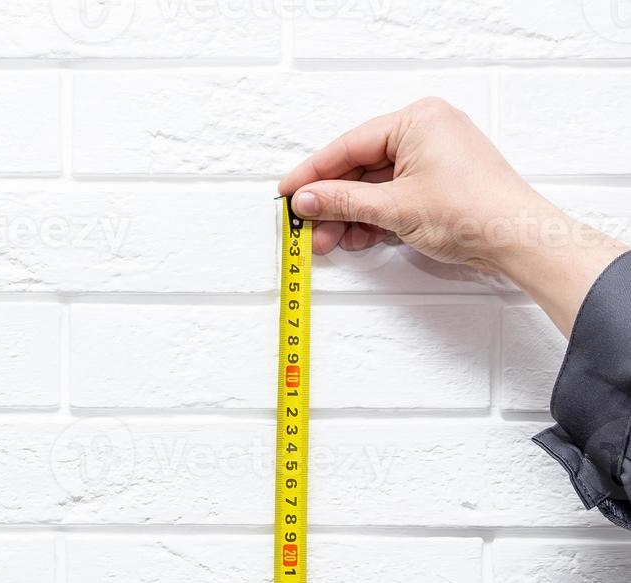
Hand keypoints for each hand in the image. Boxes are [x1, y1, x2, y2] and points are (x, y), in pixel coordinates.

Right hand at [279, 97, 626, 335]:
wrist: (518, 239)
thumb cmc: (474, 211)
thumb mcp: (393, 208)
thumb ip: (341, 202)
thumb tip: (307, 199)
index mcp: (417, 120)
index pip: (348, 146)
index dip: (313, 174)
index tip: (287, 193)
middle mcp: (426, 130)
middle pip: (359, 167)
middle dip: (332, 202)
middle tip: (306, 225)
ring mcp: (433, 156)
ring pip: (374, 186)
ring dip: (350, 215)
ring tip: (330, 240)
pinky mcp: (439, 181)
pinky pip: (393, 195)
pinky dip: (374, 217)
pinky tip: (356, 237)